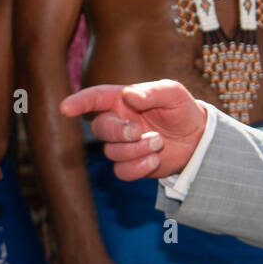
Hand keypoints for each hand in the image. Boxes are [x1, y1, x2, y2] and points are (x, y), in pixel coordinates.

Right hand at [60, 79, 206, 179]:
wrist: (197, 138)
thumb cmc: (181, 109)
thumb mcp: (173, 93)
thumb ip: (153, 91)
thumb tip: (129, 95)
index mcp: (122, 100)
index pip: (95, 98)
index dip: (79, 102)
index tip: (65, 108)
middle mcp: (118, 122)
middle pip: (99, 128)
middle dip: (118, 132)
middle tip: (139, 131)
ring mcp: (123, 145)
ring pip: (112, 152)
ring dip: (136, 149)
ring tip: (159, 143)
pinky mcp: (131, 165)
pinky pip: (122, 172)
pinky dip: (139, 167)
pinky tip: (155, 159)